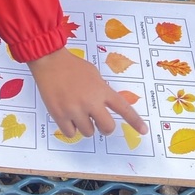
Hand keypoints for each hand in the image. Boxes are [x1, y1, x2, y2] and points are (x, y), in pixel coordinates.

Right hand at [28, 48, 148, 138]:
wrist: (50, 61)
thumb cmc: (73, 66)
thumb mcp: (94, 74)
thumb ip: (101, 90)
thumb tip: (103, 107)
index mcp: (102, 90)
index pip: (123, 108)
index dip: (135, 121)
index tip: (144, 131)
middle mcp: (91, 102)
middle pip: (107, 127)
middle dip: (104, 127)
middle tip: (98, 121)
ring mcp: (75, 110)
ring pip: (88, 132)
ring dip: (85, 126)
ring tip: (77, 113)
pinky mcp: (60, 115)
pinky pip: (71, 133)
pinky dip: (71, 128)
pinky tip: (67, 116)